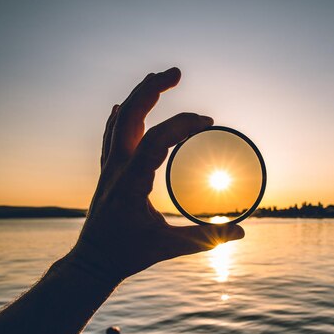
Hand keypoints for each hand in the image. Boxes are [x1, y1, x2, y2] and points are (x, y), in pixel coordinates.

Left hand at [70, 67, 243, 282]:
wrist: (92, 261)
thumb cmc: (128, 255)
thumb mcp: (168, 248)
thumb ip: (206, 238)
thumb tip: (241, 233)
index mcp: (131, 184)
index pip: (156, 141)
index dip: (182, 125)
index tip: (207, 122)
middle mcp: (116, 169)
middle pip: (129, 116)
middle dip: (152, 89)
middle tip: (176, 72)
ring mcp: (109, 168)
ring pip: (119, 120)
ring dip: (139, 96)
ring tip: (160, 79)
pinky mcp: (107, 171)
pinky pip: (111, 134)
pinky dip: (121, 115)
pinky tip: (126, 106)